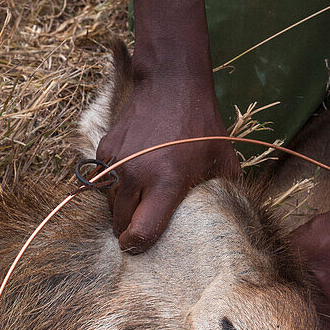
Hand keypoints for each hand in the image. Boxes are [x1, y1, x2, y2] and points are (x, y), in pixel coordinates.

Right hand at [97, 64, 239, 251]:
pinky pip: (102, 181)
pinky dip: (112, 186)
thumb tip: (228, 219)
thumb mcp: (222, 161)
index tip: (139, 246)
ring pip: (109, 204)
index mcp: (166, 183)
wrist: (172, 83)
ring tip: (136, 207)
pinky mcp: (104, 149)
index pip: (140, 232)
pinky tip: (130, 181)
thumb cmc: (202, 126)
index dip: (138, 245)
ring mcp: (116, 161)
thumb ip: (222, 193)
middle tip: (138, 230)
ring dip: (120, 210)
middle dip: (127, 231)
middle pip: (120, 223)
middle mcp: (136, 175)